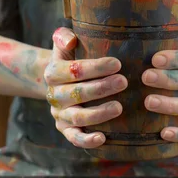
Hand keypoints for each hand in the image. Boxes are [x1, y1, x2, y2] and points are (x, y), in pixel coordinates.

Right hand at [44, 27, 127, 148]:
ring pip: (78, 117)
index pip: (73, 70)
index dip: (95, 67)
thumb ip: (64, 37)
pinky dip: (87, 140)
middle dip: (101, 88)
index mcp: (53, 73)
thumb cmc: (71, 59)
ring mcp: (60, 114)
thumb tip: (70, 38)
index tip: (117, 63)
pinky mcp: (66, 129)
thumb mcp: (64, 45)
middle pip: (77, 94)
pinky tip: (103, 138)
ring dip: (99, 113)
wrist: (60, 82)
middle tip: (124, 82)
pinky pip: (75, 138)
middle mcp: (54, 95)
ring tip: (120, 107)